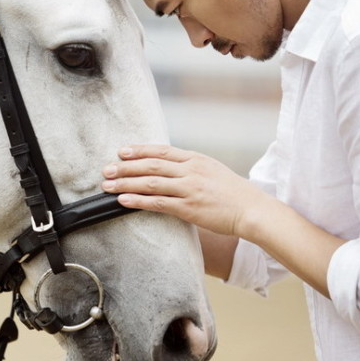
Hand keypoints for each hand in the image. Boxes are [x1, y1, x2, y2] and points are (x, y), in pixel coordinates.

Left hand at [100, 144, 267, 238]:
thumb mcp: (212, 170)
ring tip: (107, 185)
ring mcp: (189, 189)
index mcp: (195, 159)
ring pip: (150, 183)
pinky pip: (158, 203)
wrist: (252, 210)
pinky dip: (137, 201)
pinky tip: (123, 201)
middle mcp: (190, 170)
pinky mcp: (188, 208)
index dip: (139, 150)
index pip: (161, 150)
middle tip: (106, 169)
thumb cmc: (234, 193)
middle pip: (151, 165)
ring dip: (125, 183)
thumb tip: (168, 167)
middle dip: (125, 167)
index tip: (121, 151)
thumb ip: (191, 167)